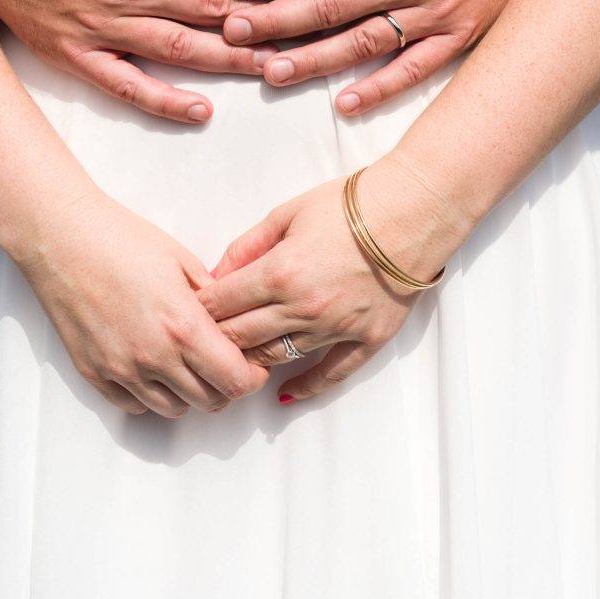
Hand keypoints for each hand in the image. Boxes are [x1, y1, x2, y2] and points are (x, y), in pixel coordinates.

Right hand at [0, 0, 274, 123]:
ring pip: (182, 48)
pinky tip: (202, 111)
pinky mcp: (84, 58)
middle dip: (260, 20)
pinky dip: (166, 101)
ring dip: (230, 60)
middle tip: (305, 32)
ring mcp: (107, 28)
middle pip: (208, 7)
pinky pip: (130, 86)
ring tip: (274, 69)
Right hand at [16, 188, 268, 416]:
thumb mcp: (183, 261)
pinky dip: (151, 394)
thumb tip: (233, 323)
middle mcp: (153, 356)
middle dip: (226, 387)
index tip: (253, 364)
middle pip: (210, 401)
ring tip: (188, 364)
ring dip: (189, 394)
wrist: (61, 236)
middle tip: (225, 364)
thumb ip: (214, 300)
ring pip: (174, 409)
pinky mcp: (94, 373)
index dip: (252, 376)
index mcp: (182, 326)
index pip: (235, 380)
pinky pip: (135, 405)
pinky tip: (154, 367)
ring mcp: (121, 369)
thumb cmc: (120, 239)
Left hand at [199, 160, 456, 402]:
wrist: (413, 209)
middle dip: (215, 340)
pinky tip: (285, 394)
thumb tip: (216, 275)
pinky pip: (331, 373)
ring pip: (278, 358)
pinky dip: (306, 386)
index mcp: (280, 272)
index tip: (187, 315)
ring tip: (234, 362)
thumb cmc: (350, 204)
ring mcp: (336, 327)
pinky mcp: (367, 338)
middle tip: (201, 342)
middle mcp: (304, 307)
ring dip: (252, 361)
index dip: (199, 312)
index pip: (222, 305)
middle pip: (242, 338)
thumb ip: (246, 247)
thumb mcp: (287, 214)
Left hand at [223, 0, 557, 114]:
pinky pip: (414, 70)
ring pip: (363, 42)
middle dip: (277, 20)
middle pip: (331, 6)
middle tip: (234, 32)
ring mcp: (434, 13)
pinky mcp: (455, 38)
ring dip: (314, 60)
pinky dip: (380, 88)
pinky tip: (345, 104)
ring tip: (270, 71)